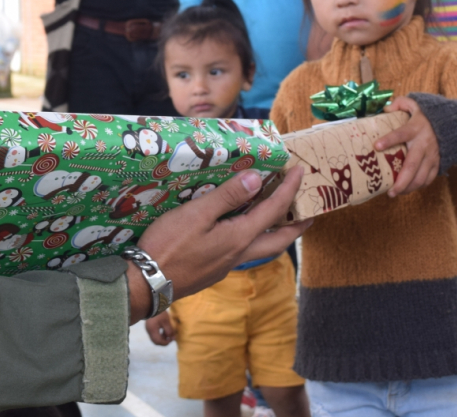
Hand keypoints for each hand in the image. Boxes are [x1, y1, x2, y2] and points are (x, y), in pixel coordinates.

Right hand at [127, 166, 309, 322]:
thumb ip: (228, 197)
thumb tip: (257, 180)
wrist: (147, 284)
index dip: (289, 189)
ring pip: (262, 249)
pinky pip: (244, 253)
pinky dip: (253, 239)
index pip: (273, 210)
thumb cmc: (169, 245)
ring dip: (275, 234)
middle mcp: (239, 254)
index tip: (301, 172)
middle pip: (279, 240)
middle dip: (297, 226)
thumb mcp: (197, 214)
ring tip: (279, 220)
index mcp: (239, 237)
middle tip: (309, 213)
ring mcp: (226, 266)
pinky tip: (240, 231)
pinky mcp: (213, 271)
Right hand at [144, 312, 175, 345]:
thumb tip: (172, 338)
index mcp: (152, 330)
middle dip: (164, 341)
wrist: (154, 304)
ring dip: (162, 338)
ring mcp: (148, 328)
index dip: (165, 343)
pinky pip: (154, 334)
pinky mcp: (149, 326)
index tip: (171, 340)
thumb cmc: (160, 313)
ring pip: (155, 338)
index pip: (158, 341)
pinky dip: (160, 335)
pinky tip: (165, 332)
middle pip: (156, 341)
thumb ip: (169, 330)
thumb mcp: (166, 321)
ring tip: (169, 335)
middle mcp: (148, 330)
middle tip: (171, 339)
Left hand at [377, 96, 439, 196]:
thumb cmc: (425, 115)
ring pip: (422, 176)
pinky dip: (418, 186)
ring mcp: (432, 155)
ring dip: (409, 187)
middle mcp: (424, 143)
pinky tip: (407, 190)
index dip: (389, 140)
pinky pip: (429, 178)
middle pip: (412, 164)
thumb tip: (385, 109)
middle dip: (401, 180)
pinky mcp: (438, 163)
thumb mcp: (413, 104)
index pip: (401, 133)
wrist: (452, 123)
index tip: (376, 146)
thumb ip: (399, 103)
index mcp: (415, 128)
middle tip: (390, 191)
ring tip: (395, 193)